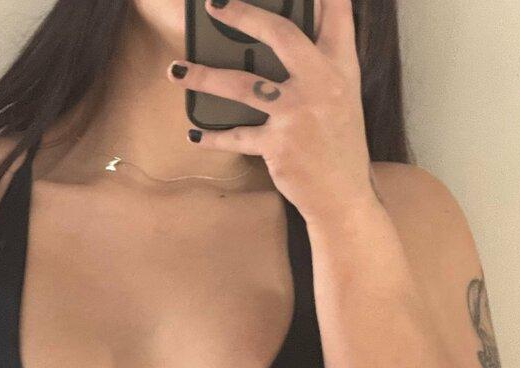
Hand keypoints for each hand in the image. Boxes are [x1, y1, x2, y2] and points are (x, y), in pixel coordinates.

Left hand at [167, 0, 377, 220]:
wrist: (343, 196)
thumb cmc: (339, 144)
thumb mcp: (343, 96)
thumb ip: (322, 62)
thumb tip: (292, 33)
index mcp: (341, 67)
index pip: (336, 12)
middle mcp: (321, 83)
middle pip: (279, 34)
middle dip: (243, 15)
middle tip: (214, 6)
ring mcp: (298, 113)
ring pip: (242, 84)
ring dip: (203, 77)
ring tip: (176, 71)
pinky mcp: (278, 144)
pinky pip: (236, 135)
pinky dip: (212, 136)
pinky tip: (195, 133)